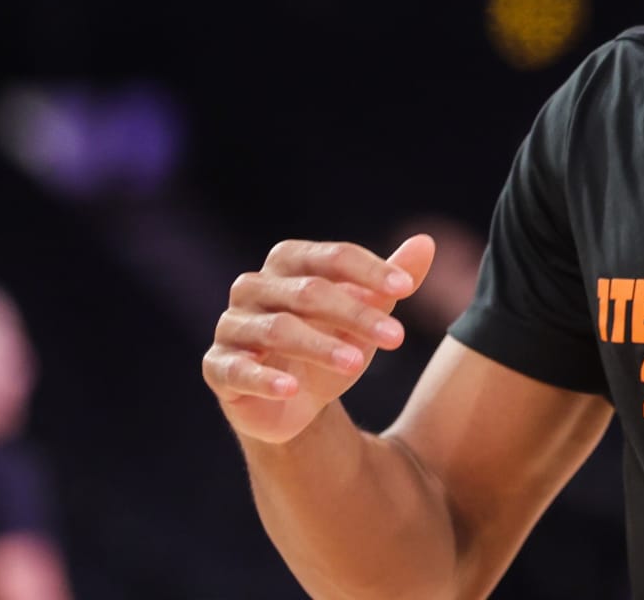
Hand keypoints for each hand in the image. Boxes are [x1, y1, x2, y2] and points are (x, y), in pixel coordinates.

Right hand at [202, 235, 435, 444]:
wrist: (294, 401)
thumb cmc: (330, 341)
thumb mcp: (367, 313)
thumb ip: (392, 279)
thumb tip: (426, 242)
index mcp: (288, 262)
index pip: (333, 257)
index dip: (371, 271)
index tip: (406, 289)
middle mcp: (254, 286)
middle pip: (309, 292)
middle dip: (356, 314)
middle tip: (396, 338)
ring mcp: (232, 325)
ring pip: (278, 329)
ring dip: (320, 346)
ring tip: (357, 363)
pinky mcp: (217, 366)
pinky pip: (237, 369)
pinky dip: (264, 378)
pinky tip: (291, 388)